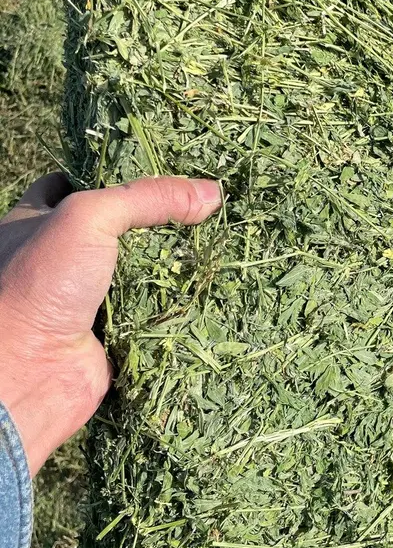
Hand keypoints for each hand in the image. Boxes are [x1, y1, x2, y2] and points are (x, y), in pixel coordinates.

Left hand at [0, 174, 221, 474]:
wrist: (23, 376)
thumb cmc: (37, 284)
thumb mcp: (87, 218)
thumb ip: (148, 198)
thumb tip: (213, 193)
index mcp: (32, 223)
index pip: (69, 185)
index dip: (107, 175)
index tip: (153, 170)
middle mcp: (54, 261)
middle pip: (111, 229)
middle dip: (151, 222)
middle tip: (197, 206)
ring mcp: (81, 300)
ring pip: (135, 273)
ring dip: (168, 266)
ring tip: (214, 243)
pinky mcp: (109, 336)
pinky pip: (149, 315)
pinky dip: (173, 307)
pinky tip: (207, 288)